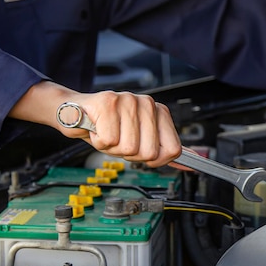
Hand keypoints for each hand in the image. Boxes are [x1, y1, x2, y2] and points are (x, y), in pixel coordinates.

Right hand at [9, 82, 181, 167]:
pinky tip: (97, 129)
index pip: (173, 149)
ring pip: (128, 149)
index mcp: (160, 112)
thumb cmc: (107, 127)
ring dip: (112, 149)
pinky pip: (108, 141)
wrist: (74, 112)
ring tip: (107, 133)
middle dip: (129, 155)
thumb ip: (165, 150)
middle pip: (149, 153)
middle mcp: (147, 103)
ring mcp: (128, 101)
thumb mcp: (141, 140)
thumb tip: (192, 163)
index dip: (155, 160)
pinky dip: (98, 142)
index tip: (141, 152)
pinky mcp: (108, 103)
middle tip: (118, 140)